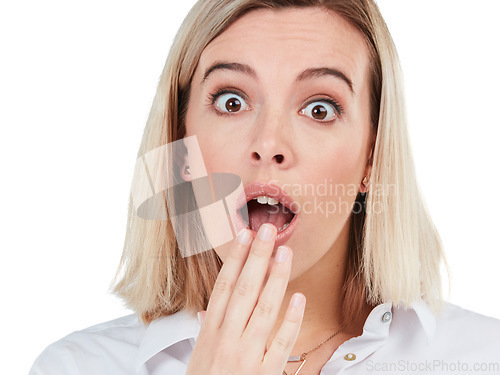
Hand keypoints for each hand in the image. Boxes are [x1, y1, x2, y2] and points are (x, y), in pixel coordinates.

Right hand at [186, 223, 305, 374]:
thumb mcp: (197, 357)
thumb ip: (205, 331)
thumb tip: (207, 311)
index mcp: (209, 332)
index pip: (223, 286)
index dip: (235, 258)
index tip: (245, 235)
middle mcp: (226, 338)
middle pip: (244, 289)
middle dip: (257, 257)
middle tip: (268, 230)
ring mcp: (246, 355)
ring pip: (263, 309)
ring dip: (275, 278)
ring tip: (285, 252)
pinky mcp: (264, 373)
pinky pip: (281, 343)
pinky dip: (290, 320)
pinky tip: (299, 298)